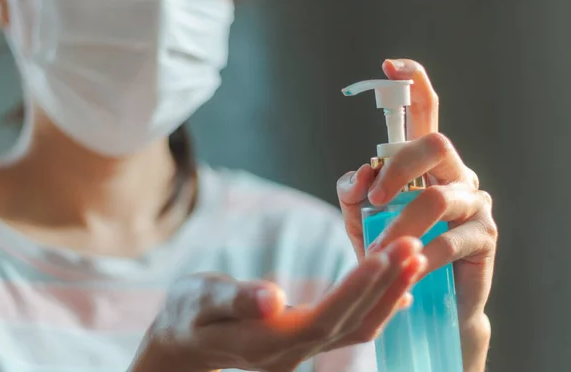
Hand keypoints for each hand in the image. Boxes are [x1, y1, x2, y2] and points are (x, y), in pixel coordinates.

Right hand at [129, 237, 425, 371]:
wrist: (185, 341)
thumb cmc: (189, 315)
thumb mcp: (201, 302)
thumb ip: (237, 301)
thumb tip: (273, 298)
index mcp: (267, 342)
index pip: (323, 318)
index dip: (357, 290)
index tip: (385, 256)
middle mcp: (293, 352)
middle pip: (350, 323)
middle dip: (385, 285)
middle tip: (415, 246)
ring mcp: (301, 350)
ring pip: (357, 327)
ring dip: (389, 293)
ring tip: (414, 258)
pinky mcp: (306, 340)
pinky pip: (350, 326)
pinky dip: (377, 304)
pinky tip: (397, 284)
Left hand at [337, 59, 496, 371]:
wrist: (421, 296)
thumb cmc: (390, 248)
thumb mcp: (360, 218)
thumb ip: (354, 191)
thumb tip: (361, 173)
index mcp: (426, 163)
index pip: (426, 113)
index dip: (413, 84)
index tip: (389, 65)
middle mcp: (455, 173)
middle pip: (435, 143)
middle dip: (398, 166)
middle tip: (375, 200)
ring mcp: (475, 202)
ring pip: (438, 197)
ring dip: (401, 225)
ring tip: (378, 251)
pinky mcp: (485, 236)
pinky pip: (450, 238)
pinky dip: (421, 254)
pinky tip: (409, 268)